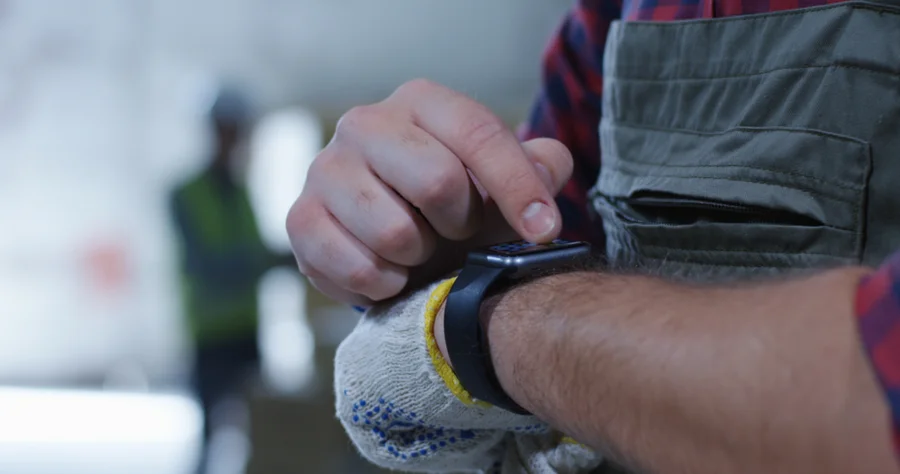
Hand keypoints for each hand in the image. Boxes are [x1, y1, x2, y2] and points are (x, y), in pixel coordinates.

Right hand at [287, 79, 572, 304]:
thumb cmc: (452, 205)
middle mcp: (365, 124)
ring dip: (420, 257)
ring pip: (395, 233)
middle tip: (458, 233)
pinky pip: (357, 268)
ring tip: (418, 250)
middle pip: (436, 182)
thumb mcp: (498, 182)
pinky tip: (389, 273)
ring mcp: (325, 170)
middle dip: (461, 224)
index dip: (519, 187)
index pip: (478, 134)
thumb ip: (536, 166)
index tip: (544, 230)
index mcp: (420, 103)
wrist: (389, 237)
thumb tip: (552, 164)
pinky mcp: (300, 219)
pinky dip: (385, 284)